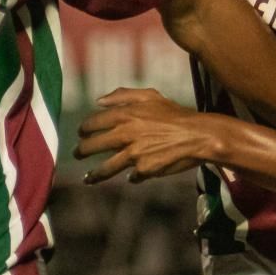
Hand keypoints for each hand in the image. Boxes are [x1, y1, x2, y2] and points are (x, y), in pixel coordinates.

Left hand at [74, 87, 210, 183]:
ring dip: (94, 174)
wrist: (198, 135)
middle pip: (93, 146)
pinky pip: (133, 176)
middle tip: (77, 154)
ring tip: (87, 178)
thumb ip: (122, 95)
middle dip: (82, 151)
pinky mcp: (144, 170)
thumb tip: (99, 101)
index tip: (81, 133)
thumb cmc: (175, 113)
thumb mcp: (150, 95)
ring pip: (106, 167)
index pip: (93, 123)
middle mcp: (125, 134)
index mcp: (124, 114)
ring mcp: (134, 154)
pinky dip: (132, 177)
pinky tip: (130, 178)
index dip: (84, 129)